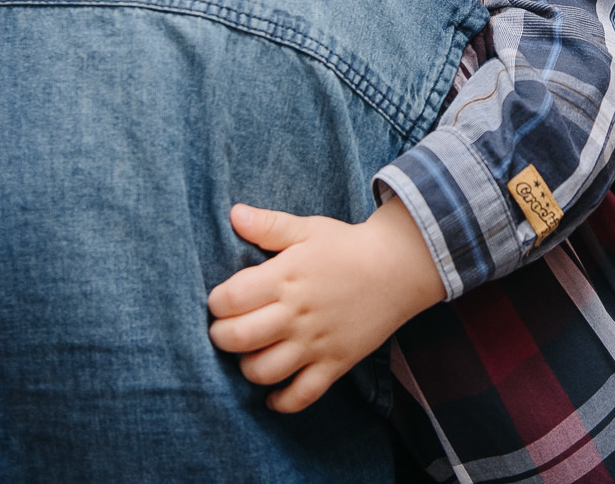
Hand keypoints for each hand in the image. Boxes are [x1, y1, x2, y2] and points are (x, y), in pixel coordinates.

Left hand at [206, 196, 445, 411]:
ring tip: (251, 354)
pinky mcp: (336, 363)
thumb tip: (234, 213)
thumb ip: (268, 225)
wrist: (399, 267)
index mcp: (286, 277)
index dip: (216, 302)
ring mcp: (316, 342)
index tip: (222, 300)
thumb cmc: (347, 246)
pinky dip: (282, 402)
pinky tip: (272, 395)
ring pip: (264, 371)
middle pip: (239, 338)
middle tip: (226, 329)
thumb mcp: (308, 228)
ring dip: (247, 367)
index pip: (230, 299)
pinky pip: (303, 395)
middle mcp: (297, 313)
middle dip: (221, 337)